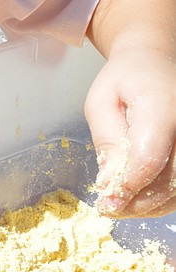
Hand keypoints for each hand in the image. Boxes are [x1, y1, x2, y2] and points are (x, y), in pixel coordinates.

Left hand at [84, 45, 175, 217]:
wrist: (155, 62)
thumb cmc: (125, 80)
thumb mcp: (102, 102)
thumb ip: (108, 141)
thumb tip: (111, 183)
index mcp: (163, 106)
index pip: (149, 157)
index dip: (128, 186)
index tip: (107, 203)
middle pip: (169, 179)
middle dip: (137, 202)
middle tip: (109, 209)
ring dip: (149, 205)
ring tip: (121, 204)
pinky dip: (162, 198)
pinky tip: (140, 197)